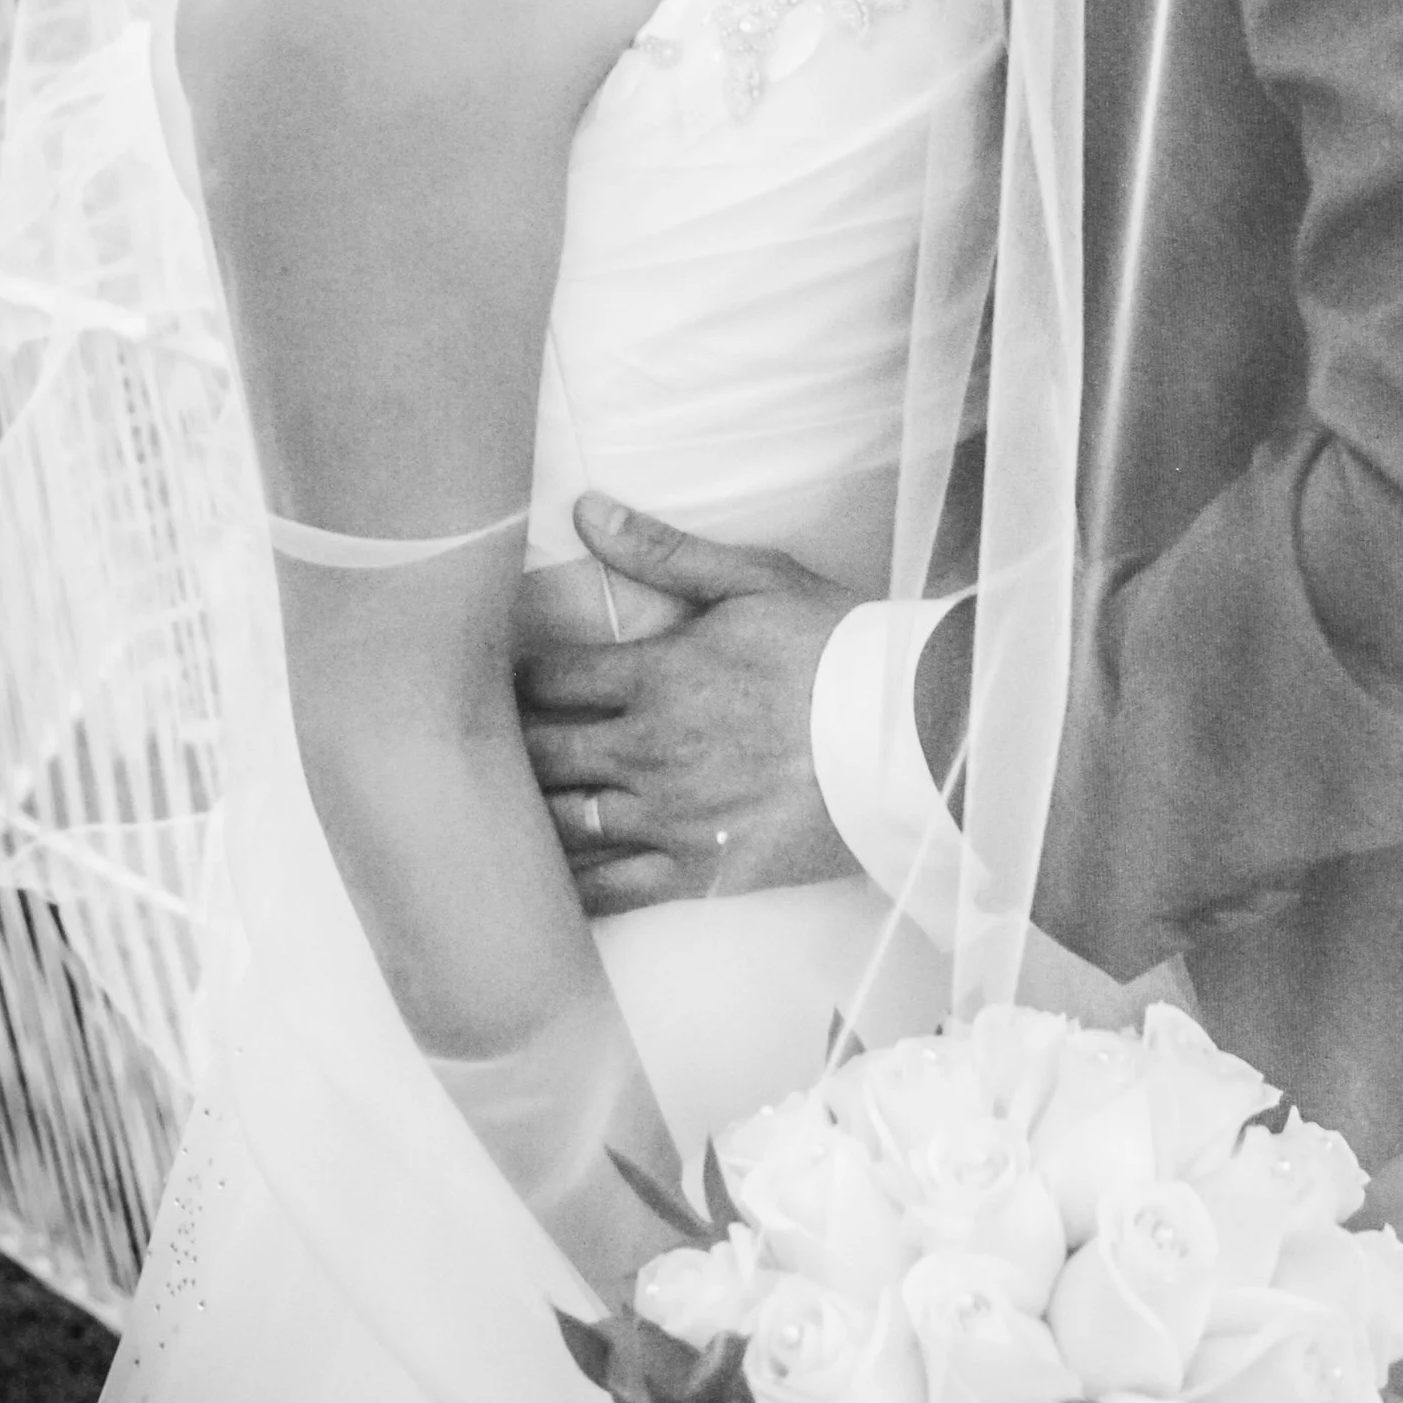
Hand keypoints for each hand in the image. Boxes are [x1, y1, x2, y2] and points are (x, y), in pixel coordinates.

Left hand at [516, 497, 859, 915]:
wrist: (911, 733)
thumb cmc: (834, 647)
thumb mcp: (755, 580)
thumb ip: (663, 551)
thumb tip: (585, 510)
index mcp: (656, 674)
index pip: (546, 678)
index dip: (514, 677)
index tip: (505, 678)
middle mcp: (649, 750)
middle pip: (540, 755)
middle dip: (507, 748)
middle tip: (492, 746)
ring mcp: (671, 818)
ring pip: (562, 826)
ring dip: (527, 816)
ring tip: (509, 809)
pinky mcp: (701, 872)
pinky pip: (613, 892)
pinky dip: (569, 890)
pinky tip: (544, 885)